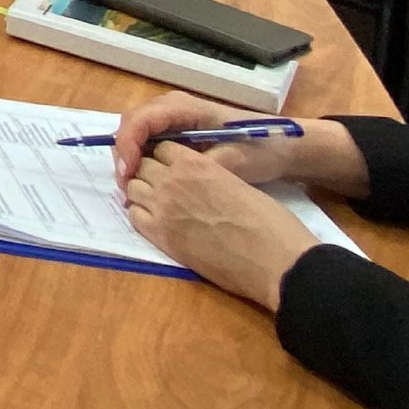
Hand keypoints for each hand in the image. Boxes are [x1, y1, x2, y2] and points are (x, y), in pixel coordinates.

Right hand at [110, 92, 369, 194]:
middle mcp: (172, 107)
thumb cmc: (261, 149)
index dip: (128, 146)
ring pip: (135, 133)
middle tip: (125, 187)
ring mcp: (172, 119)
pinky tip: (144, 181)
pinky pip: (146, 142)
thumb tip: (172, 179)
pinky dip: (140, 160)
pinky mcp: (175, 132)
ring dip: (129, 159)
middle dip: (123, 154)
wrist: (285, 146)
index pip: (140, 120)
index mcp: (184, 107)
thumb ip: (201, 166)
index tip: (128, 175)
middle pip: (130, 125)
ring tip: (131, 187)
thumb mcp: (234, 161)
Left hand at [124, 145, 318, 309]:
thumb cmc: (269, 222)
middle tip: (162, 185)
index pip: (161, 148)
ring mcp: (163, 208)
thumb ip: (209, 176)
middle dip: (149, 171)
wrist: (275, 261)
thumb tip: (199, 183)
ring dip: (142, 192)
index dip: (165, 157)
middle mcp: (172, 180)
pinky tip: (156, 221)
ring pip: (133, 188)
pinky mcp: (161, 236)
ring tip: (158, 203)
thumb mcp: (237, 183)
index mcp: (195, 163)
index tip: (171, 166)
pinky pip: (134, 216)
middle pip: (143, 165)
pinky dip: (141, 214)